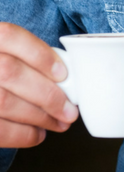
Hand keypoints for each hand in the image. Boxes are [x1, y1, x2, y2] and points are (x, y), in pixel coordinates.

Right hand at [0, 22, 77, 147]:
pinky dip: (21, 134)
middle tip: (70, 110)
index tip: (63, 74)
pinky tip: (37, 134)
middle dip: (48, 95)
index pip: (10, 36)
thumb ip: (27, 57)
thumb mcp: (7, 54)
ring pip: (3, 102)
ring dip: (39, 117)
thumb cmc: (2, 71)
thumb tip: (67, 78)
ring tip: (59, 123)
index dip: (39, 55)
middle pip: (10, 73)